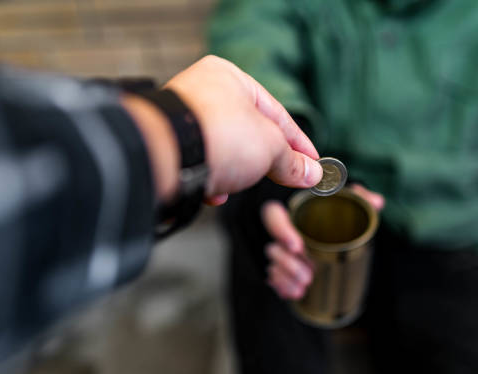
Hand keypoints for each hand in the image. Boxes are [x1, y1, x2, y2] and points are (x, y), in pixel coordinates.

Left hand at [164, 55, 321, 204]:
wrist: (165, 156)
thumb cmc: (217, 135)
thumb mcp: (270, 148)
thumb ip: (292, 161)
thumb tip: (311, 173)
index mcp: (229, 77)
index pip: (276, 112)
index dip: (298, 142)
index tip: (312, 163)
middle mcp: (201, 92)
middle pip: (248, 132)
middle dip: (265, 160)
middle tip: (286, 178)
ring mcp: (182, 119)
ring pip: (222, 151)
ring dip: (235, 172)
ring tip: (238, 184)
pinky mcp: (168, 147)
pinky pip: (199, 164)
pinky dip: (210, 179)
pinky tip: (213, 192)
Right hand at [262, 184, 384, 299]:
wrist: (338, 235)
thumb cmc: (338, 215)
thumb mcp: (351, 204)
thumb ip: (362, 199)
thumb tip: (376, 202)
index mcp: (294, 212)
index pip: (274, 214)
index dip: (281, 231)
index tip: (297, 246)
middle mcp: (284, 231)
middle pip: (273, 246)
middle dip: (288, 264)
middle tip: (310, 276)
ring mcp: (282, 250)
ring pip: (273, 264)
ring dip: (287, 277)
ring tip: (305, 286)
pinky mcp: (283, 266)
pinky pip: (275, 277)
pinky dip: (283, 286)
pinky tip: (295, 293)